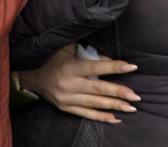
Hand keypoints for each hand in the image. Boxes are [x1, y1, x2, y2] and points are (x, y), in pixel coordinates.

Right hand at [18, 44, 139, 122]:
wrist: (31, 75)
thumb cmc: (53, 57)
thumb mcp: (69, 49)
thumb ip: (91, 55)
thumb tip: (111, 62)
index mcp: (70, 66)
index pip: (96, 67)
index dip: (115, 67)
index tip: (132, 67)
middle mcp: (69, 84)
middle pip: (98, 89)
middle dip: (118, 92)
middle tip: (136, 96)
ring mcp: (67, 98)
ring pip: (94, 104)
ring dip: (114, 106)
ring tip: (131, 108)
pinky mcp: (65, 108)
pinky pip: (85, 114)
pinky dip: (101, 117)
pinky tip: (115, 119)